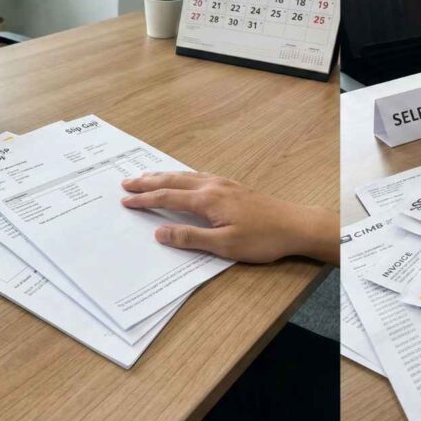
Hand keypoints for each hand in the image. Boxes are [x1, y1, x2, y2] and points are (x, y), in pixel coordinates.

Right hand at [120, 172, 338, 265]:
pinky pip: (200, 175)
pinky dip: (183, 175)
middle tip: (126, 181)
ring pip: (186, 175)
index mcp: (207, 200)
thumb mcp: (224, 245)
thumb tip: (160, 232)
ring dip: (164, 175)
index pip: (167, 198)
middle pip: (173, 181)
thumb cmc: (262, 238)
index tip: (125, 200)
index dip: (144, 199)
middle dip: (148, 181)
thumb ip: (190, 237)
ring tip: (147, 175)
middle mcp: (213, 186)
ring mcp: (225, 184)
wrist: (295, 225)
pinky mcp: (234, 187)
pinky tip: (184, 178)